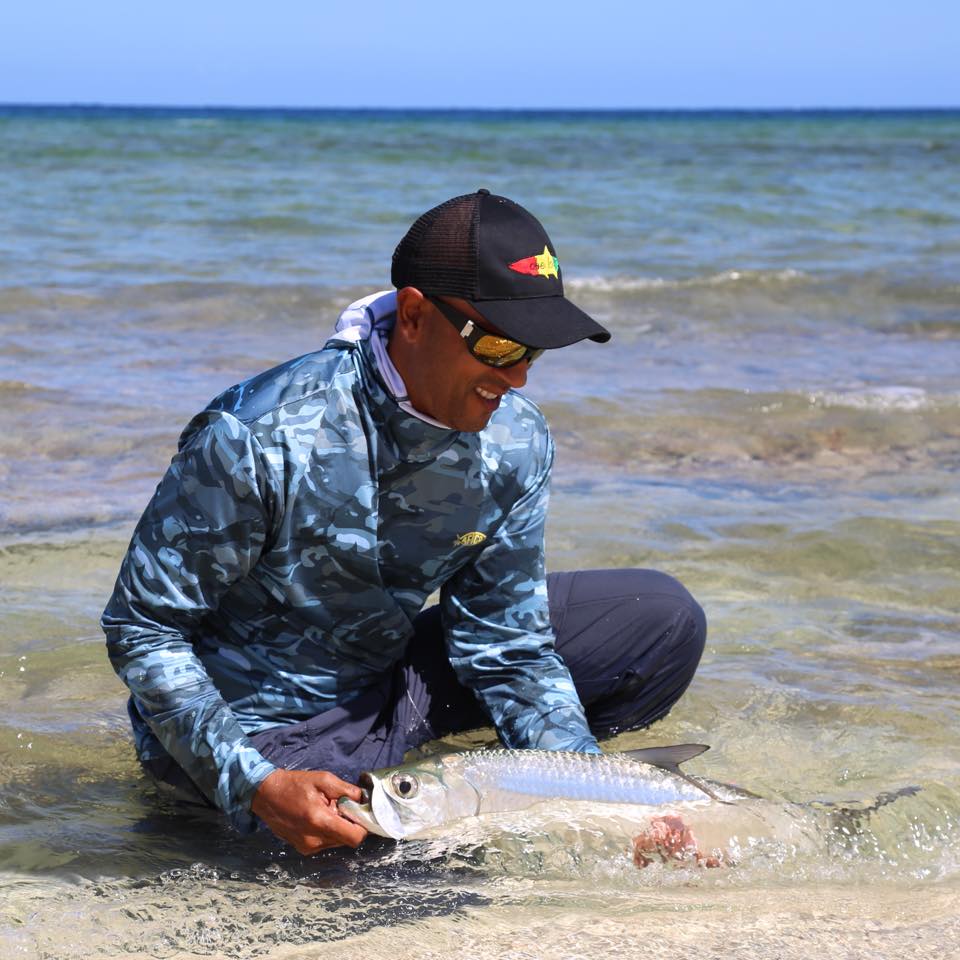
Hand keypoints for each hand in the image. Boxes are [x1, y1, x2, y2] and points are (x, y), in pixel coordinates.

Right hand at [251, 768, 367, 854]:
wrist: (266, 794)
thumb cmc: (295, 784)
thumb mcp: (323, 779)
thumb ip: (346, 790)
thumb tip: (363, 800)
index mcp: (320, 821)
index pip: (354, 837)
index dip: (362, 827)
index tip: (359, 814)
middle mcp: (314, 840)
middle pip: (346, 840)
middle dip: (348, 824)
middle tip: (339, 807)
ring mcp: (307, 847)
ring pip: (336, 842)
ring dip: (337, 828)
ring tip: (325, 810)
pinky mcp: (303, 849)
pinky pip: (325, 843)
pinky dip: (327, 832)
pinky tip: (317, 818)